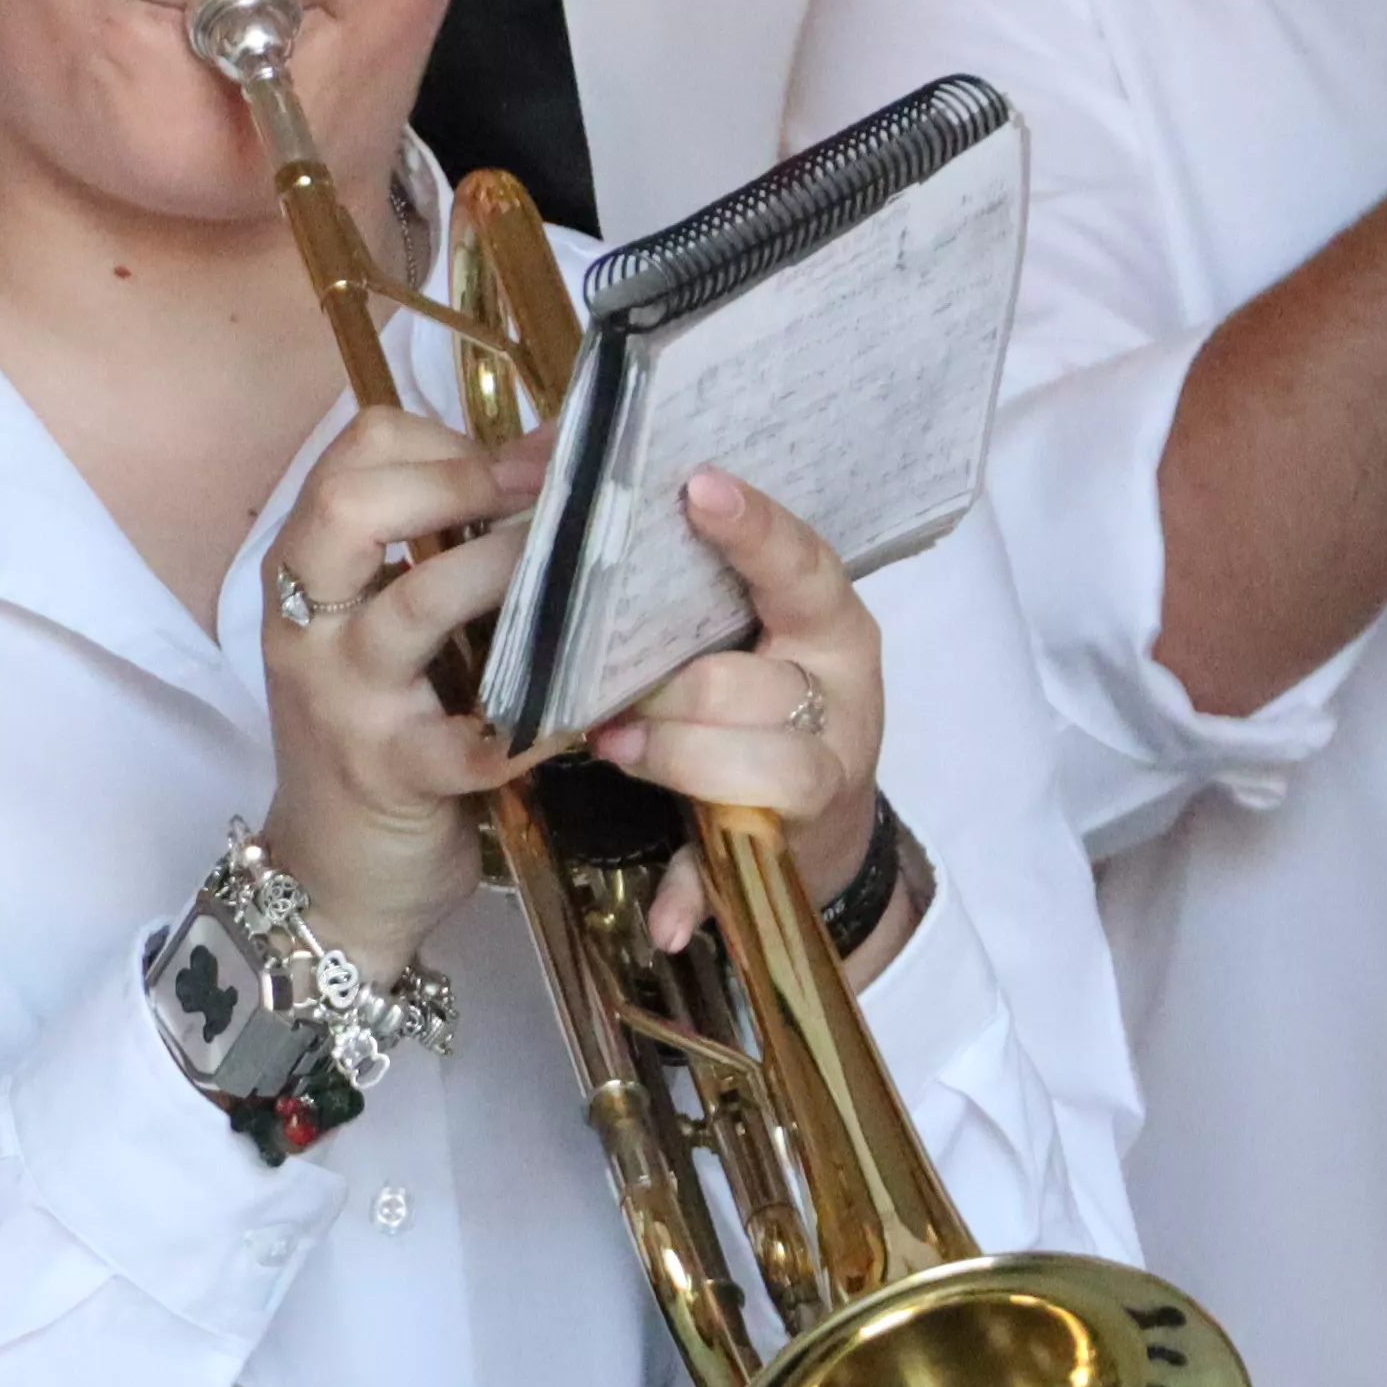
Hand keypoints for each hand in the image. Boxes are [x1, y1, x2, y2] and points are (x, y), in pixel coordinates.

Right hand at [255, 409, 537, 972]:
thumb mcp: (377, 632)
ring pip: (416, 604)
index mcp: (308, 573)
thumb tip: (545, 462)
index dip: (443, 439)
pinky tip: (590, 707)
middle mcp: (309, 624)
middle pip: (353, 504)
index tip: (521, 460)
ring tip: (578, 572)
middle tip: (546, 496)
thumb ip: (432, 553)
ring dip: (506, 573)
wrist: (332, 878)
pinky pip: (474, 738)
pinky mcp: (394, 774)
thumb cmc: (376, 732)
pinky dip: (540, 718)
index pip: (353, 455)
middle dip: (461, 481)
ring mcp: (345, 699)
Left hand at [595, 466, 893, 958]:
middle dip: (672, 689)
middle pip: (751, 682)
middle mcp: (839, 696)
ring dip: (672, 760)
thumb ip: (675, 570)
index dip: (755, 530)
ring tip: (615, 746)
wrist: (819, 821)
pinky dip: (691, 895)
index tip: (698, 486)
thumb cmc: (756, 692)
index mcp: (830, 625)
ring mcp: (822, 778)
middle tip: (611, 689)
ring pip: (752, 766)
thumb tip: (546, 467)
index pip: (802, 567)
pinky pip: (734, 875)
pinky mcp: (786, 854)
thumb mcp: (741, 627)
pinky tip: (664, 920)